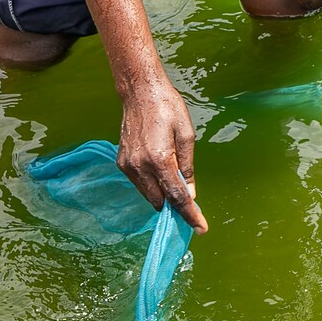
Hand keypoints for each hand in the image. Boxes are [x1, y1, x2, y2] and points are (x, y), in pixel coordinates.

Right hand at [117, 76, 207, 231]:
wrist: (139, 92)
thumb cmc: (167, 108)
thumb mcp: (186, 134)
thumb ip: (188, 166)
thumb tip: (189, 192)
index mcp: (160, 159)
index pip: (176, 196)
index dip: (189, 214)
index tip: (200, 228)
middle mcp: (140, 166)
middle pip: (160, 200)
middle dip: (175, 205)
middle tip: (190, 202)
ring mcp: (128, 166)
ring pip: (148, 194)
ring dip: (162, 194)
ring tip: (175, 178)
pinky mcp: (122, 163)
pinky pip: (140, 184)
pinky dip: (152, 184)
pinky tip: (161, 171)